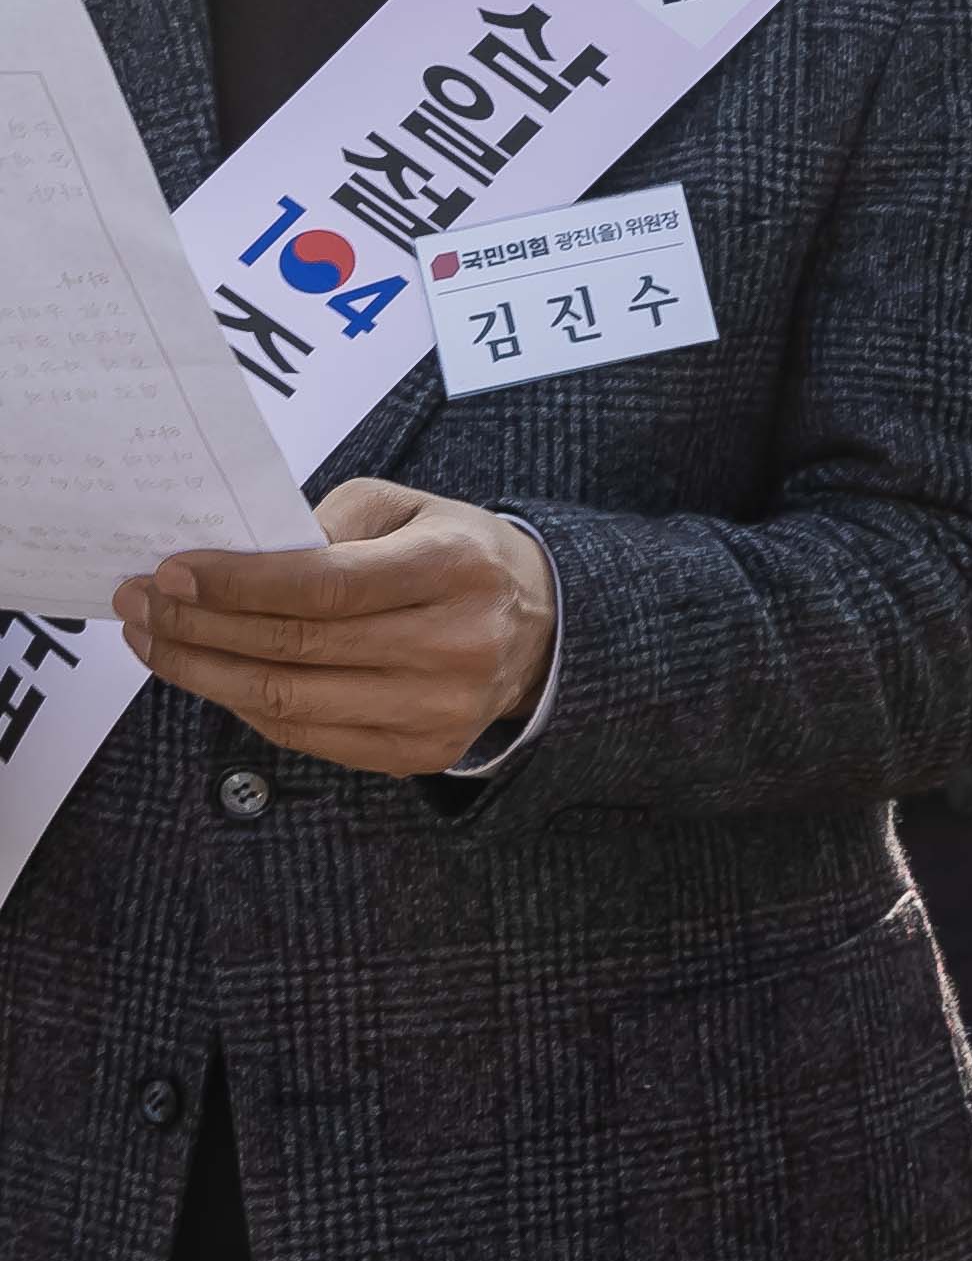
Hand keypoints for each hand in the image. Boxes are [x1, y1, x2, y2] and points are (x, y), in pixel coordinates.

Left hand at [120, 478, 557, 777]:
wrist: (543, 627)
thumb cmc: (459, 558)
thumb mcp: (408, 509)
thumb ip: (326, 523)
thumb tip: (231, 562)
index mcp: (455, 569)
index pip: (325, 586)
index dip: (237, 584)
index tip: (171, 572)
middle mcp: (456, 644)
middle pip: (297, 648)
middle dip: (199, 625)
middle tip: (140, 605)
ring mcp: (441, 708)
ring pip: (291, 702)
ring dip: (204, 673)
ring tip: (155, 642)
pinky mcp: (423, 751)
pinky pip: (307, 737)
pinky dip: (247, 707)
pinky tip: (213, 676)